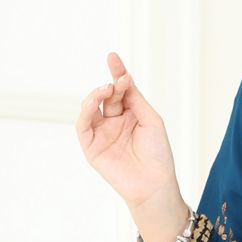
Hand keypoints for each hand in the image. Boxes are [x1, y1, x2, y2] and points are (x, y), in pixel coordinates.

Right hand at [75, 51, 180, 209]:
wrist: (154, 184)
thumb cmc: (158, 155)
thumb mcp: (151, 121)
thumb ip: (135, 100)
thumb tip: (123, 79)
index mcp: (131, 115)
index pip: (121, 90)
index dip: (117, 73)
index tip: (113, 57)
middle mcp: (115, 122)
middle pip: (107, 96)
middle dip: (111, 85)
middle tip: (118, 79)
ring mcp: (102, 134)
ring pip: (91, 107)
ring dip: (95, 95)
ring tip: (106, 88)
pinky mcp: (92, 147)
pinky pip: (83, 125)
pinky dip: (85, 111)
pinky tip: (93, 102)